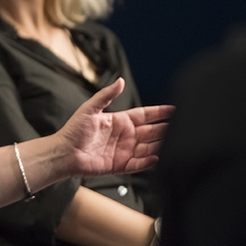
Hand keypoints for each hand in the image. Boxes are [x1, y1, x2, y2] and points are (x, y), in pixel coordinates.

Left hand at [58, 78, 173, 175]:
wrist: (64, 153)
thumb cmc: (73, 130)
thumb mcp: (90, 108)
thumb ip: (106, 95)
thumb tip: (120, 80)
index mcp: (120, 121)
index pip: (145, 115)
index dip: (159, 112)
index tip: (174, 109)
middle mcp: (125, 136)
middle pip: (151, 131)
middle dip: (165, 129)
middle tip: (181, 127)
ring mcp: (124, 151)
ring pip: (148, 147)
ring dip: (160, 145)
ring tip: (173, 143)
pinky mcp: (120, 165)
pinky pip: (139, 164)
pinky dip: (148, 161)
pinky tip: (157, 157)